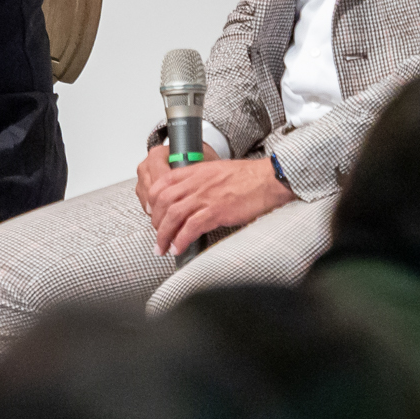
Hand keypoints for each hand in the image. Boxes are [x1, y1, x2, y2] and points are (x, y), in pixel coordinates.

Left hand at [141, 151, 290, 255]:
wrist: (269, 178)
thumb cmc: (247, 176)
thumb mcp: (215, 170)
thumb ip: (197, 180)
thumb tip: (186, 195)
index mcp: (193, 171)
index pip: (160, 184)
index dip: (151, 200)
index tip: (151, 213)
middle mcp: (195, 183)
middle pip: (162, 202)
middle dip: (155, 222)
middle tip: (157, 235)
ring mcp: (205, 197)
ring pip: (173, 216)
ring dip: (164, 235)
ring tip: (162, 248)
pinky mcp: (216, 211)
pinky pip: (191, 227)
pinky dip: (181, 240)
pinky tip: (178, 248)